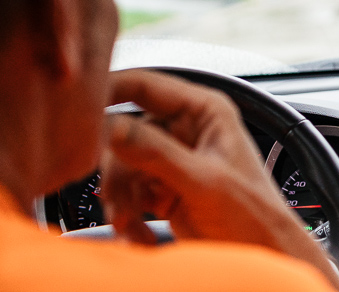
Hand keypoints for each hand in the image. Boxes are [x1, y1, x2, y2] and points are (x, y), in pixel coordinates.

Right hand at [98, 69, 338, 290]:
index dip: (108, 91)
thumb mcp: (203, 181)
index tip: (78, 111)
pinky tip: (141, 231)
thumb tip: (113, 127)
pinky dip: (128, 213)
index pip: (145, 85)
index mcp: (205, 110)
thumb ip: (156, 153)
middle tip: (118, 198)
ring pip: (121, 165)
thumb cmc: (254, 214)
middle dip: (118, 170)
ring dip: (121, 198)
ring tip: (132, 223)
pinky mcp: (163, 186)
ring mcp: (172, 158)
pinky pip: (127, 190)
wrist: (261, 254)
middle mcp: (186, 128)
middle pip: (123, 132)